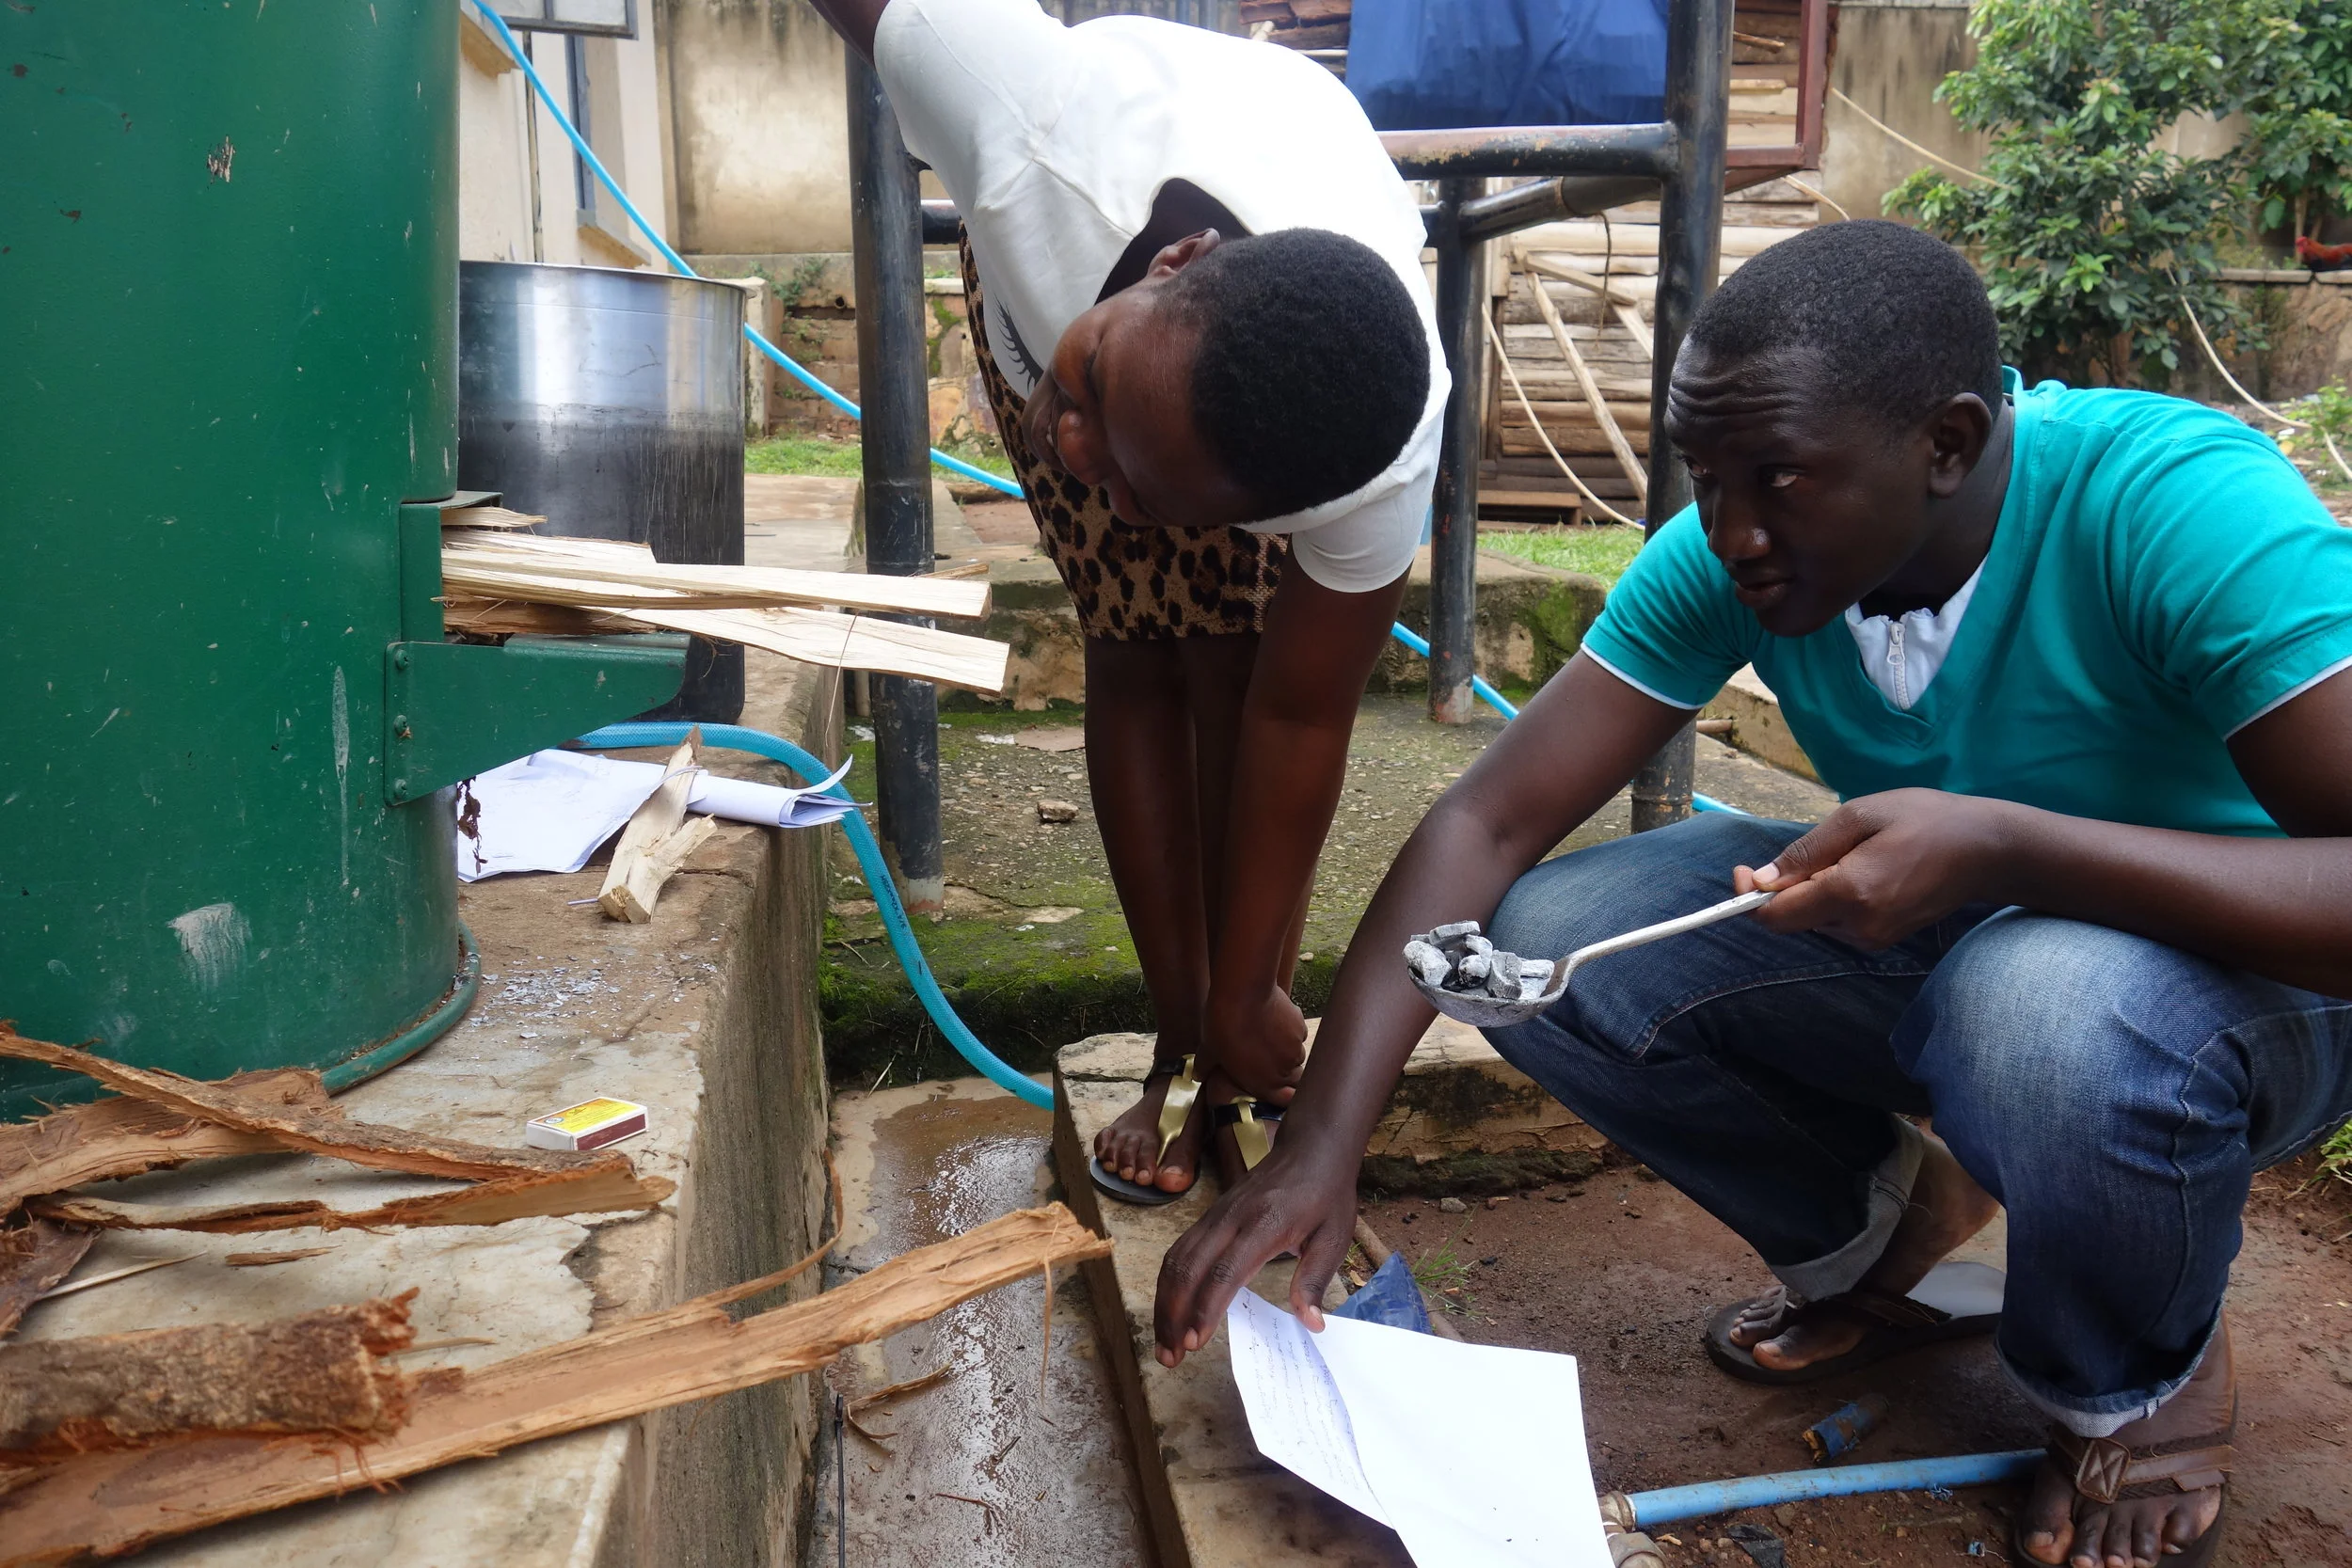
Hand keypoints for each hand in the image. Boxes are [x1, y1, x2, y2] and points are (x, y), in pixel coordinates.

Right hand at [1154, 1138, 1359, 1365]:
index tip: (1196, 1342)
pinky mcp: (1210, 1216)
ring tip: (1165, 1343)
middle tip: (1171, 1357)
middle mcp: (1231, 1218)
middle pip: (1188, 1268)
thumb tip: (1310, 1324)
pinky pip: (1179, 1250)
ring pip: (1176, 1259)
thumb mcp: (1335, 1237)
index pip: (1225, 1271)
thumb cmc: (1326, 1194)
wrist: (1311, 1146)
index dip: (1206, 1308)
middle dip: (1173, 1315)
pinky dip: (1169, 1283)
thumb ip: (1315, 1280)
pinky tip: (1170, 1310)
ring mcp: (1216, 1215)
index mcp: (1265, 1225)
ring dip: (1164, 1303)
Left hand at [1206, 983, 1307, 1102]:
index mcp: (1263, 1083)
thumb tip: (1198, 1074)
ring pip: (1296, 1054)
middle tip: (1267, 1057)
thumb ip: (1206, 1066)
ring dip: (1285, 1049)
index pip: (1284, 1099)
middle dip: (1283, 1070)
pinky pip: (1298, 1034)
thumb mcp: (1209, 1050)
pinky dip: (1289, 1030)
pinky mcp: (1300, 1027)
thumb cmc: (1224, 1025)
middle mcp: (1284, 1070)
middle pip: (1293, 1077)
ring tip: (1268, 1035)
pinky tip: (1274, 1020)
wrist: (1244, 993)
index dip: (1282, 1093)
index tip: (1276, 1086)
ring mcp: (1295, 1048)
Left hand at [1736, 788, 2028, 948]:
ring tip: (1858, 854)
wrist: (1988, 850)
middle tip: (1826, 847)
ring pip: (1815, 919)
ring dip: (1816, 890)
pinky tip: (1868, 870)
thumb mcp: (1859, 817)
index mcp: (1850, 893)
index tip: (1744, 870)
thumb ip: (1806, 851)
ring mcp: (1874, 938)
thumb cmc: (1925, 820)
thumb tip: (1760, 879)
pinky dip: (1836, 898)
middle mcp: (1859, 927)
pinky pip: (1839, 921)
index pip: (1775, 917)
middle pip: (1793, 918)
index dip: (1748, 898)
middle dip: (1790, 886)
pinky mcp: (1885, 939)